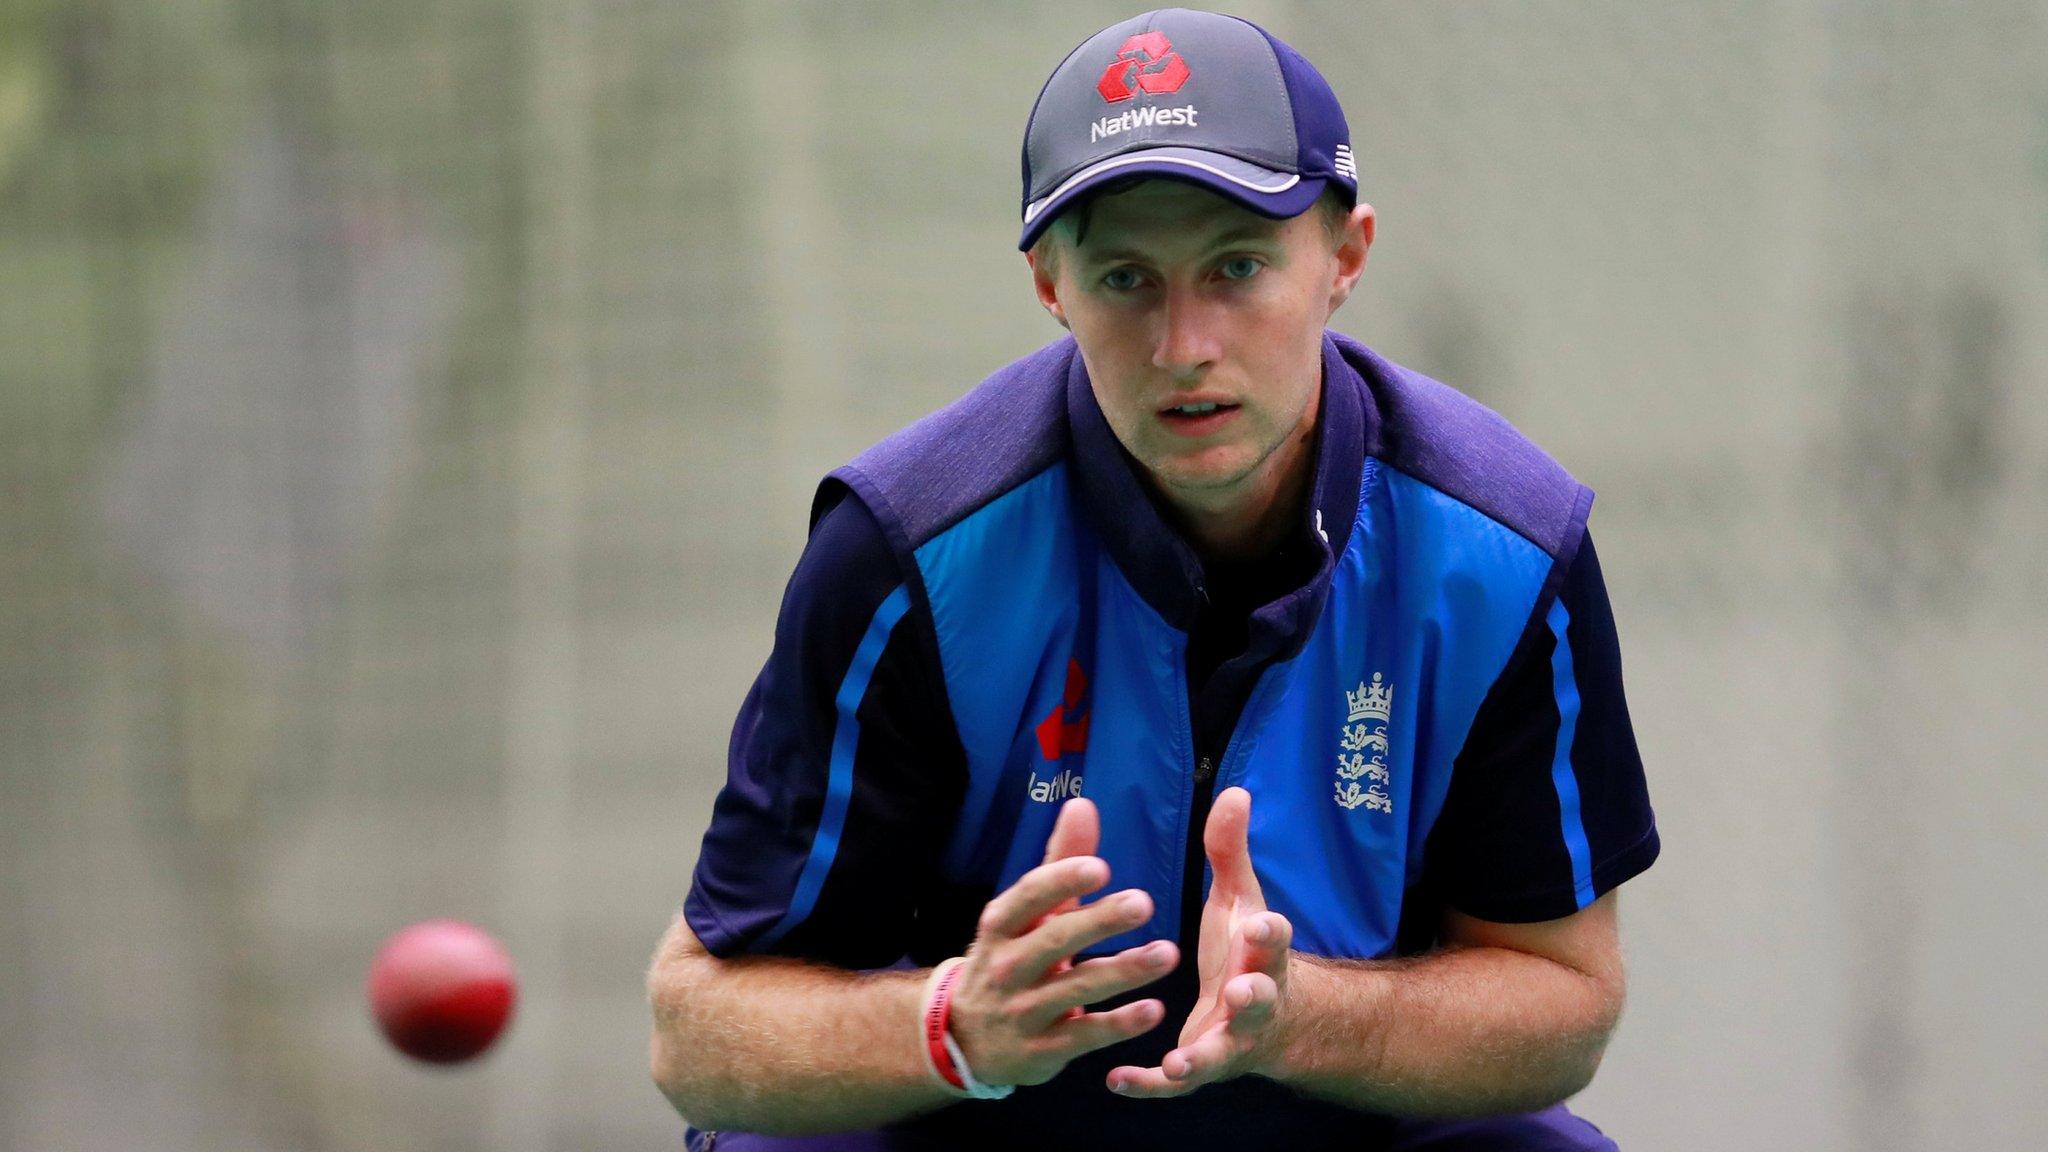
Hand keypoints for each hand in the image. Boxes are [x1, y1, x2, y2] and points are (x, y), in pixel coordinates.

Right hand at [944, 798, 1181, 1087]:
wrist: (964, 1038)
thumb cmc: (1009, 959)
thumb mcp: (1024, 914)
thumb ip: (1059, 862)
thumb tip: (1082, 804)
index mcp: (1002, 924)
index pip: (1029, 896)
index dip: (1062, 881)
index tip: (1100, 867)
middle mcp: (1007, 966)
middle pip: (1054, 940)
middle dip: (1099, 922)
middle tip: (1144, 903)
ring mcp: (1022, 1011)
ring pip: (1077, 988)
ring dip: (1123, 971)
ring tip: (1166, 954)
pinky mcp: (1041, 1051)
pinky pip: (1084, 1036)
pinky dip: (1118, 1025)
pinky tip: (1153, 1010)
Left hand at [1107, 786, 1291, 1097]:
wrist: (1269, 1022)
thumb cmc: (1245, 950)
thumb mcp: (1241, 900)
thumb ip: (1231, 851)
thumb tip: (1234, 792)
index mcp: (1262, 954)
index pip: (1275, 941)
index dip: (1271, 933)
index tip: (1261, 923)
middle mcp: (1254, 1000)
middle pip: (1259, 998)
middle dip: (1253, 994)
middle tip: (1241, 991)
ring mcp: (1230, 1040)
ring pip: (1220, 1051)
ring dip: (1202, 1056)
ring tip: (1181, 1061)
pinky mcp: (1202, 1066)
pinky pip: (1177, 1084)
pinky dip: (1150, 1085)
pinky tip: (1117, 1080)